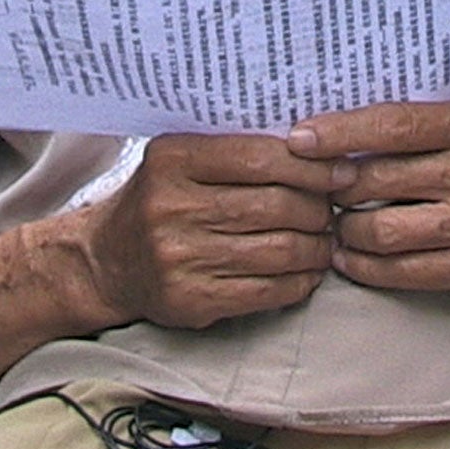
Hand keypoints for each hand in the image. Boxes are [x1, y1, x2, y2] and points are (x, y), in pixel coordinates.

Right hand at [84, 133, 348, 329]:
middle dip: (319, 207)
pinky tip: (308, 271)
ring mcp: (180, 258)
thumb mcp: (182, 159)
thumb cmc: (160, 200)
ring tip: (326, 238)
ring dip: (316, 246)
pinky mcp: (191, 300)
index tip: (342, 169)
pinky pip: (266, 291)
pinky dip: (299, 281)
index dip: (312, 165)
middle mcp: (172, 207)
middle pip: (275, 205)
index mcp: (173, 159)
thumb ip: (237, 149)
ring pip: (278, 250)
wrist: (107, 261)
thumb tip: (320, 147)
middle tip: (336, 207)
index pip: (260, 157)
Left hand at [287, 100, 449, 294]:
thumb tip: (332, 134)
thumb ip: (414, 125)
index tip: (298, 139)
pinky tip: (349, 256)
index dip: (339, 133)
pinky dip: (364, 266)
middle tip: (315, 187)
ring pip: (383, 231)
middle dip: (335, 186)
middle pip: (378, 181)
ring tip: (333, 222)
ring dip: (345, 230)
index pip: (392, 126)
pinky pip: (403, 272)